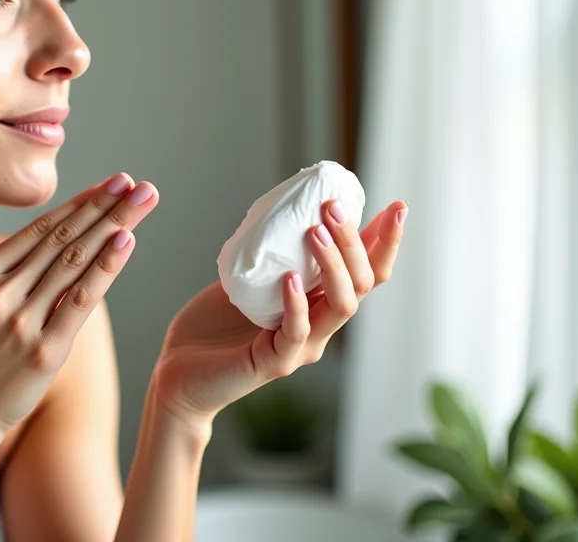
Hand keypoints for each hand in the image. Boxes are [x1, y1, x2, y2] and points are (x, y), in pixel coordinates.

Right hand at [0, 171, 159, 463]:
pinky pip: (80, 304)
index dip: (77, 203)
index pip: (38, 230)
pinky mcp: (45, 354)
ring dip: (114, 227)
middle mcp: (1, 295)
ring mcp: (24, 324)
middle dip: (104, 207)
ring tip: (143, 200)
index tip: (108, 183)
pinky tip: (125, 244)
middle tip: (135, 182)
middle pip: (63, 240)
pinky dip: (105, 271)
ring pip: (75, 264)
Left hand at [153, 199, 407, 425]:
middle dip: (355, 241)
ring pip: (341, 307)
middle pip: (362, 284)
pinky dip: (296, 304)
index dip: (385, 242)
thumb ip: (272, 253)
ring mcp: (301, 347)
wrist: (180, 371)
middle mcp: (320, 326)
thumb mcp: (249, 277)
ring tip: (316, 231)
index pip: (367, 272)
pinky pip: (295, 333)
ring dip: (333, 265)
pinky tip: (289, 279)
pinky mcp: (274, 363)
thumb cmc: (214, 324)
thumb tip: (287, 208)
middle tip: (333, 206)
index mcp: (319, 304)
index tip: (397, 206)